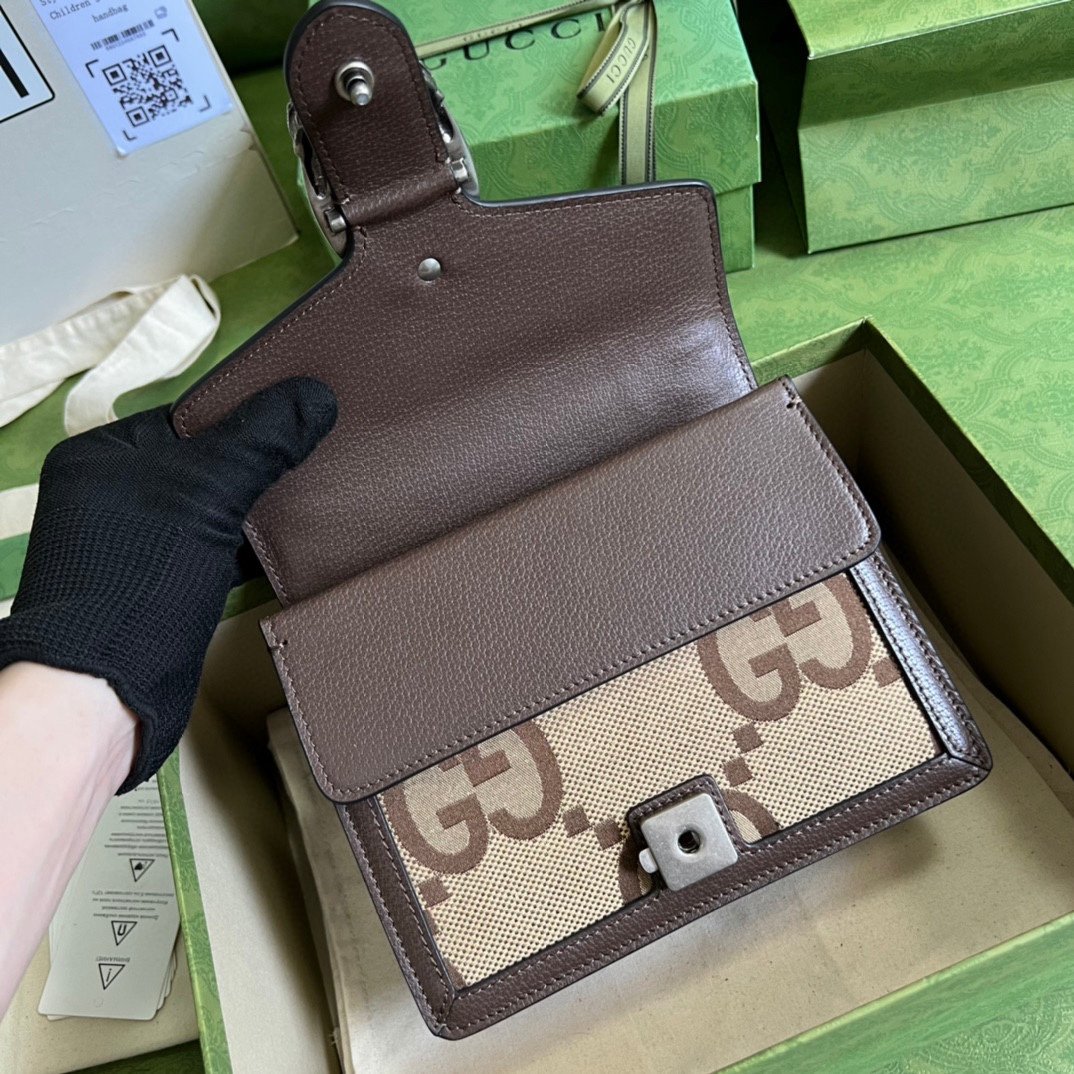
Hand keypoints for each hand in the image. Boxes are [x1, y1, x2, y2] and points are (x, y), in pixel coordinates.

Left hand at [0, 377, 336, 790]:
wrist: (110, 688)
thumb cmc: (140, 576)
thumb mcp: (208, 491)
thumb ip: (261, 440)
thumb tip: (315, 395)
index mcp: (102, 456)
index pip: (188, 418)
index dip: (245, 414)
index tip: (299, 412)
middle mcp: (112, 496)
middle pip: (204, 463)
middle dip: (257, 462)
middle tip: (314, 450)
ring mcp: (136, 545)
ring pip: (212, 509)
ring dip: (256, 507)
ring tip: (312, 491)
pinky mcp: (162, 586)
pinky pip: (216, 549)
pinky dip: (249, 545)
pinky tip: (290, 540)